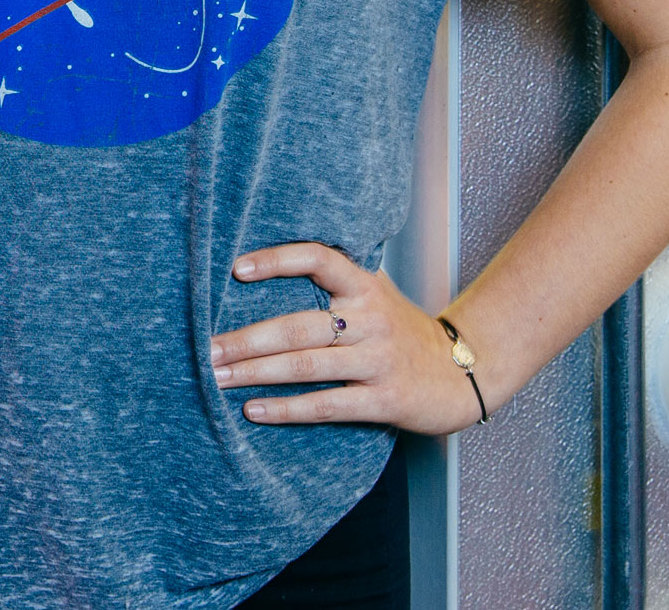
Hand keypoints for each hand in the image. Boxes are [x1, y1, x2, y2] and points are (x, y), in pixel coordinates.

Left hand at [210, 242, 483, 435]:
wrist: (463, 373)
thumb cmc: (402, 331)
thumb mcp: (376, 294)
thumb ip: (335, 281)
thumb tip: (264, 265)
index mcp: (364, 285)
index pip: (318, 258)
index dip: (278, 260)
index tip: (236, 269)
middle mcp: (371, 318)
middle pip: (298, 325)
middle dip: (246, 338)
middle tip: (205, 347)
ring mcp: (378, 359)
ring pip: (306, 365)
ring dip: (256, 373)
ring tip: (217, 377)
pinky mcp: (385, 399)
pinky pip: (327, 404)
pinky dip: (287, 408)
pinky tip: (254, 410)